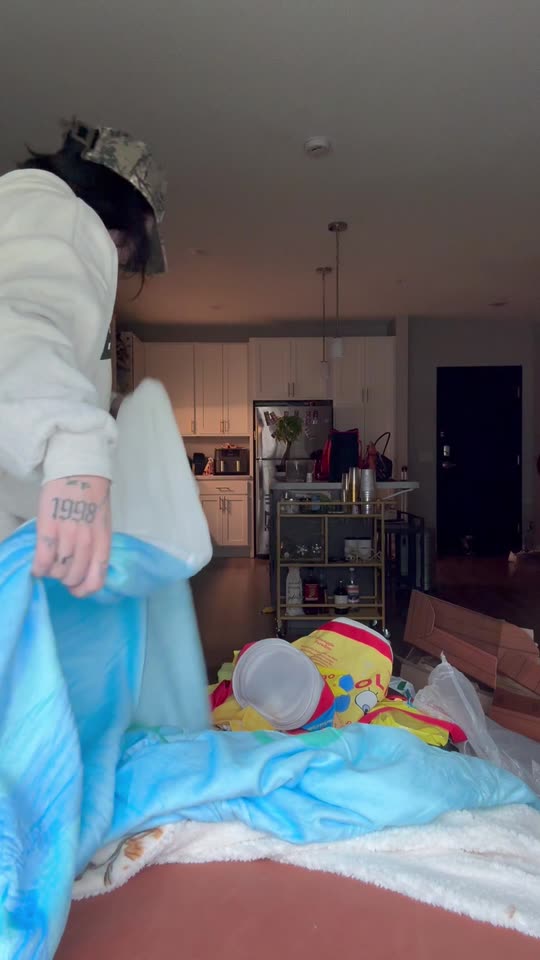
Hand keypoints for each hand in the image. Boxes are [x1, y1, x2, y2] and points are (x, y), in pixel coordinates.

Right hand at [32, 476, 111, 596]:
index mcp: (103, 541)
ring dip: (52, 572)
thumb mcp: (102, 523)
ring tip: (50, 564)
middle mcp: (87, 541)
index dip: (85, 590)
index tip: (77, 589)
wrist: (79, 470)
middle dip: (66, 580)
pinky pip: (43, 559)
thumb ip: (96, 544)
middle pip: (74, 576)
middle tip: (61, 572)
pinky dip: (39, 568)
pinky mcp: (49, 528)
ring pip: (58, 570)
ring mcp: (68, 535)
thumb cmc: (92, 496)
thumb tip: (86, 566)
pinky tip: (38, 568)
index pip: (97, 578)